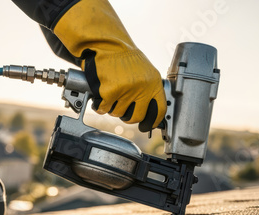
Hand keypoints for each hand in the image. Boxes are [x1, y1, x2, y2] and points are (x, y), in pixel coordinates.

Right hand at [53, 0, 165, 131]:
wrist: (105, 45)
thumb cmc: (123, 58)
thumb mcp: (144, 71)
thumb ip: (148, 89)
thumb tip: (151, 112)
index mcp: (153, 83)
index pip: (159, 111)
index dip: (152, 122)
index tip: (146, 126)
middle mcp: (142, 88)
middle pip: (136, 117)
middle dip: (127, 117)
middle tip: (122, 110)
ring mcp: (126, 91)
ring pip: (117, 114)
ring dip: (111, 108)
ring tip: (110, 95)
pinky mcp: (109, 92)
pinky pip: (103, 109)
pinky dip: (99, 105)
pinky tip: (100, 96)